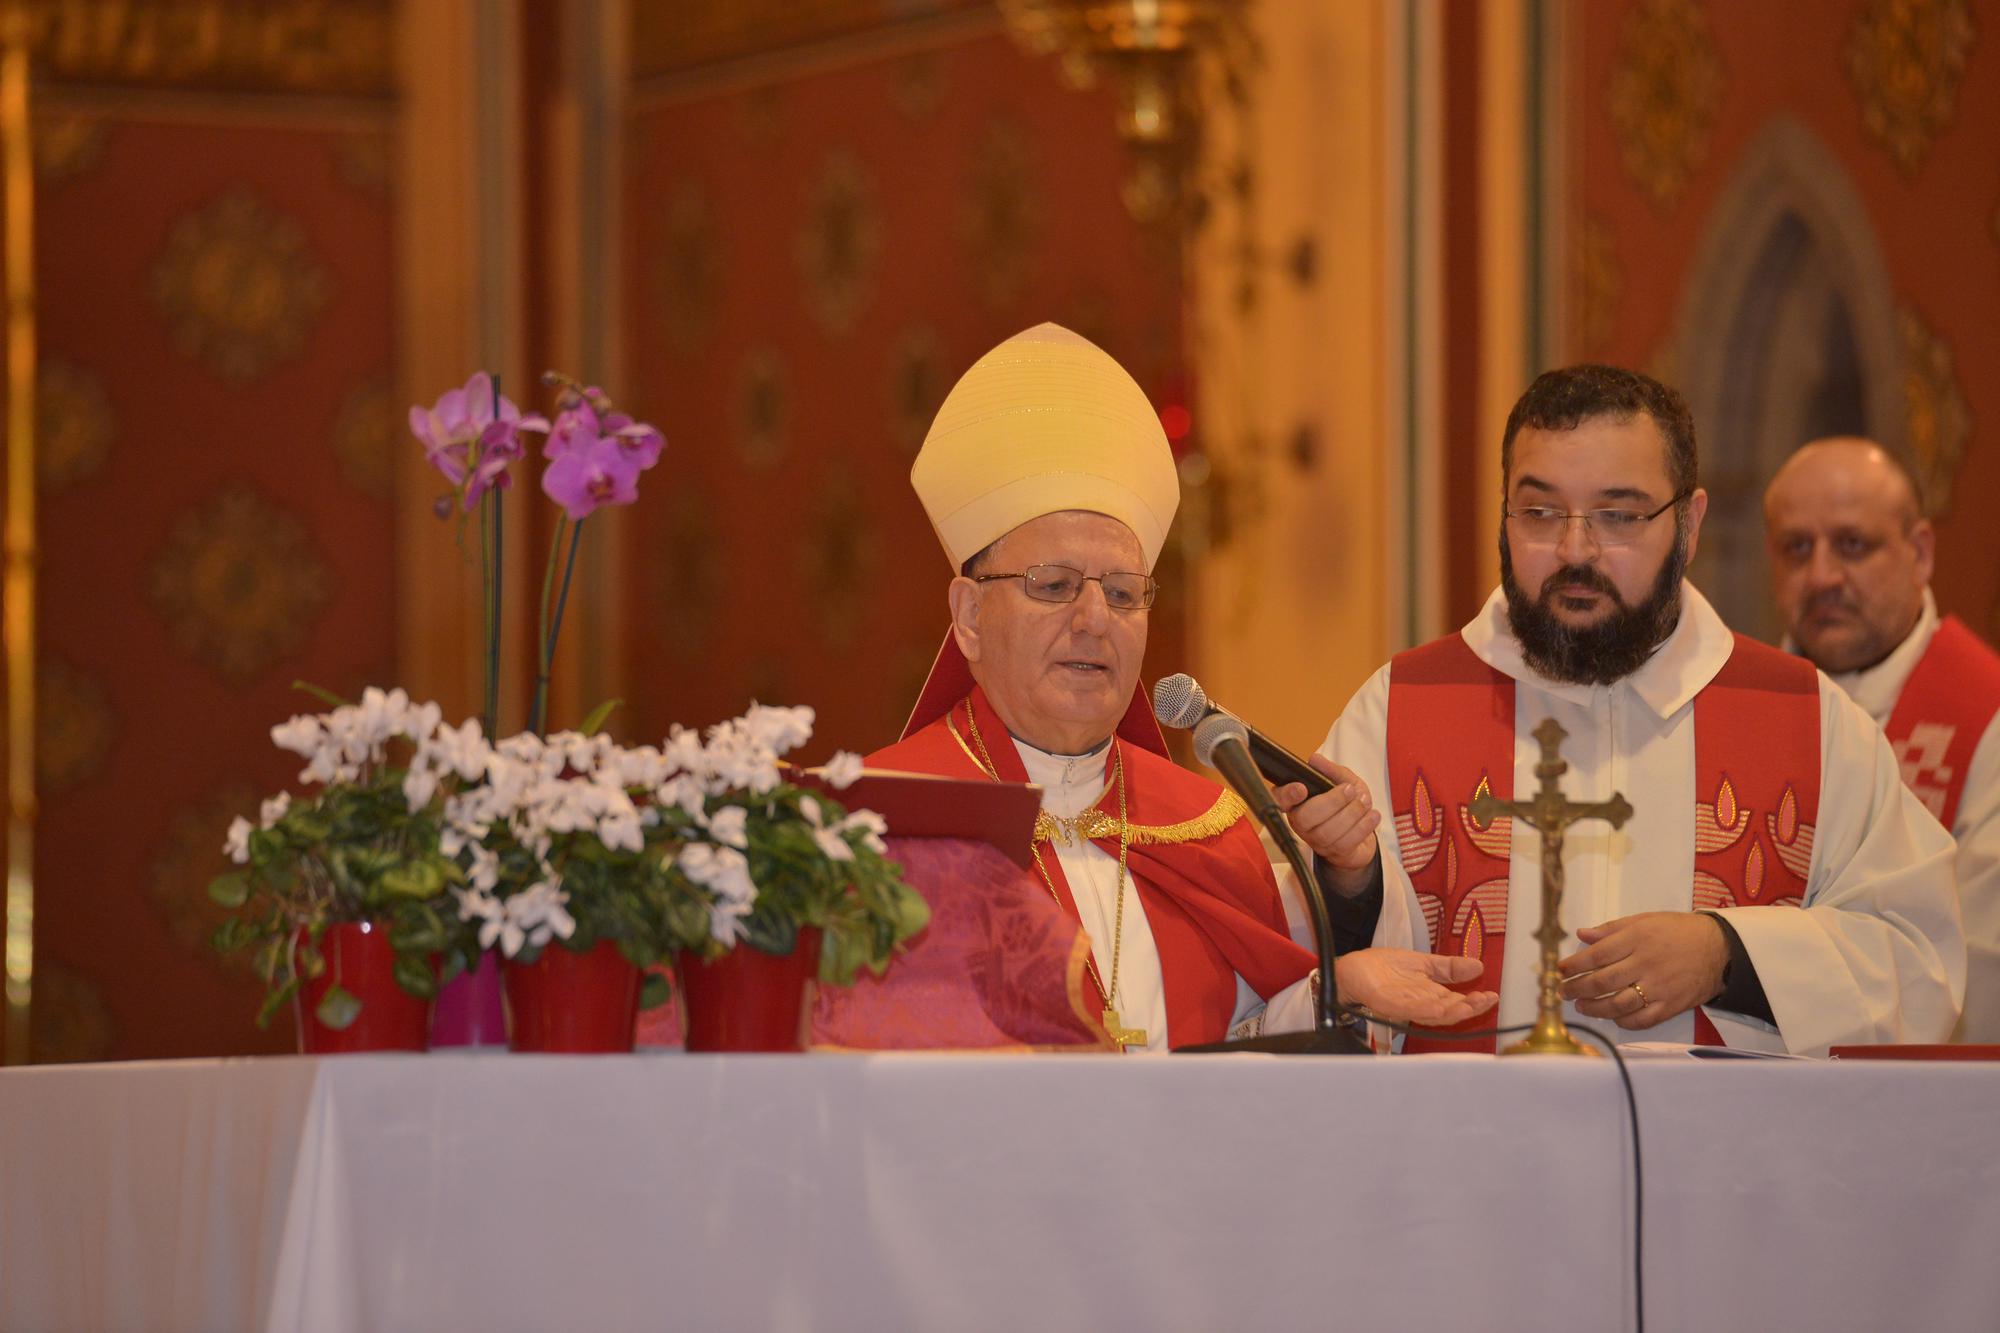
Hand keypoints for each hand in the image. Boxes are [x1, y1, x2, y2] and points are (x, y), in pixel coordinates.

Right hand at [1273, 755, 1380, 893]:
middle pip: (1306, 818)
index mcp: (1296, 803)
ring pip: (1328, 832)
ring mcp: (1317, 841)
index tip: (1302, 788)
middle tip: (1350, 790)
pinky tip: (1372, 814)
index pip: (1280, 800)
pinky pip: (1346, 843)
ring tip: (1365, 800)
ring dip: (1351, 813)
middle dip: (1331, 802)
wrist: (1364, 829)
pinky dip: (1363, 826)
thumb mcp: (1342, 781)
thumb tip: (1314, 759)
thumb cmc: (1347, 803)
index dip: (1287, 795)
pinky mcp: (1335, 853)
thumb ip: (1330, 770)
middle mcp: (1301, 824)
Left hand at [1333, 949, 1496, 1026]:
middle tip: (1485, 1001)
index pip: (1457, 1003)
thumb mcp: (1424, 963)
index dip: (1475, 1002)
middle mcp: (1420, 1005)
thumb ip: (1449, 967)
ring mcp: (1404, 1006)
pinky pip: (1408, 1010)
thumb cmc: (1386, 968)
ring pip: (1432, 1015)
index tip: (1492, 996)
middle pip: (1449, 1013)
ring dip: (1452, 1012)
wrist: (1355, 968)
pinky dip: (1424, 1009)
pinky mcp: (1387, 1003)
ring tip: (1470, 1006)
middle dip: (1469, 1009)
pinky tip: (1439, 1007)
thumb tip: (1478, 966)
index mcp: (1430, 996)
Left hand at [1557, 912, 1727, 1030]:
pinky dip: (1622, 1021)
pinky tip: (1612, 1016)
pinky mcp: (1670, 1006)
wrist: (1719, 948)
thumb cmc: (1678, 931)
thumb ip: (1612, 929)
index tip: (1559, 970)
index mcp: (1636, 939)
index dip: (1573, 965)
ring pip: (1617, 1004)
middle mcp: (1645, 964)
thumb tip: (1582, 934)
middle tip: (1563, 991)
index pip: (1595, 955)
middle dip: (1576, 988)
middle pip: (1602, 981)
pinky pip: (1641, 1020)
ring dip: (1594, 1008)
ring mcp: (1658, 988)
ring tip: (1581, 1006)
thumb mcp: (1644, 920)